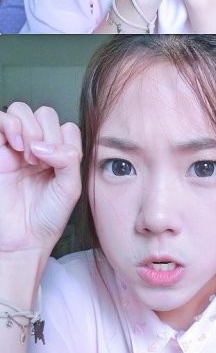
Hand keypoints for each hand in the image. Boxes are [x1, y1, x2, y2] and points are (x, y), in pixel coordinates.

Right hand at [0, 104, 81, 255]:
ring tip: (28, 156)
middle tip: (40, 161)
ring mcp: (15, 149)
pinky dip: (9, 124)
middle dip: (45, 133)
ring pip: (22, 111)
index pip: (65, 126)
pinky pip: (0, 120)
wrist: (24, 240)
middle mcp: (38, 148)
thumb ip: (68, 159)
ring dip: (28, 128)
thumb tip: (45, 144)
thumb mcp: (71, 187)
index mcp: (59, 153)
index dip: (64, 139)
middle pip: (44, 114)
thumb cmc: (47, 217)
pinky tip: (15, 145)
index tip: (58, 162)